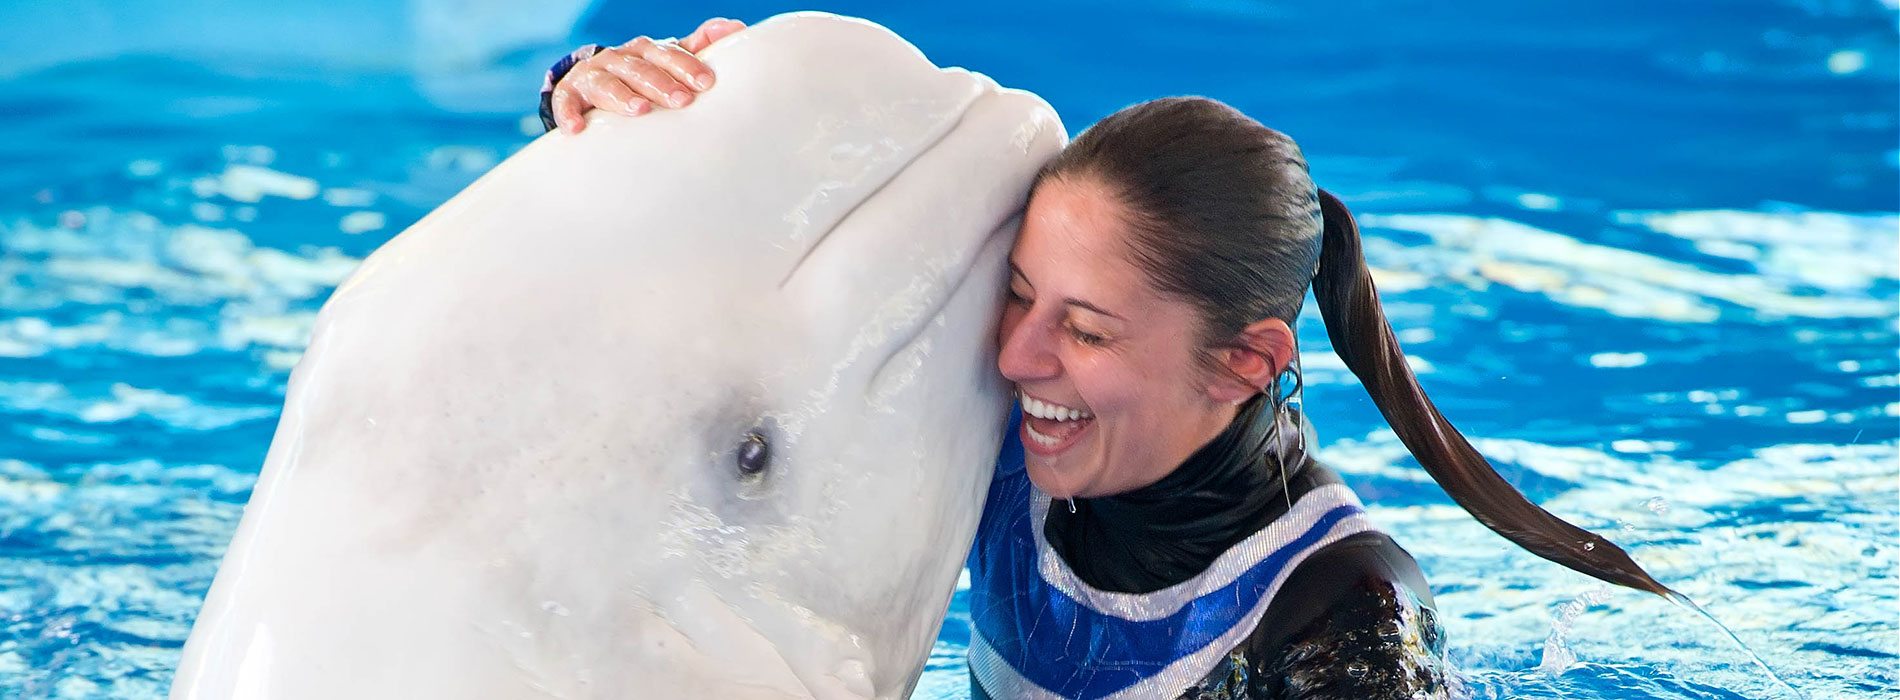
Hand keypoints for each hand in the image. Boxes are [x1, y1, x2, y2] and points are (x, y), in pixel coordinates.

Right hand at [549, 18, 746, 133]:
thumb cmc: (643, 73)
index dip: (686, 67)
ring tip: (639, 110)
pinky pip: (566, 102)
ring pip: (606, 83)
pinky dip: (569, 114)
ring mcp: (592, 75)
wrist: (592, 80)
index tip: (706, 83)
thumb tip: (736, 27)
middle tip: (681, 101)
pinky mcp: (569, 94)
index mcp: (645, 50)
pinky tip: (577, 129)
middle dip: (661, 84)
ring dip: (621, 96)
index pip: (667, 54)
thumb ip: (699, 46)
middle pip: (640, 69)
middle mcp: (618, 58)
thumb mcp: (667, 59)